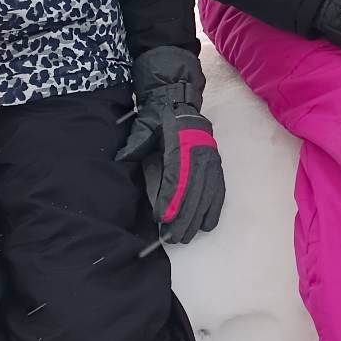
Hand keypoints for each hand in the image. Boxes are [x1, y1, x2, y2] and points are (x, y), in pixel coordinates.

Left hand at [120, 45, 223, 244]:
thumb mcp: (144, 126)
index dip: (170, 198)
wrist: (180, 102)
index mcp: (180, 142)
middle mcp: (199, 152)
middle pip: (194, 189)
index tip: (162, 218)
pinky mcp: (216, 164)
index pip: (177, 175)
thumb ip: (135, 143)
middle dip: (184, 216)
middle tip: (172, 237)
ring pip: (207, 193)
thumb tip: (121, 157)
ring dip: (197, 217)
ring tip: (186, 236)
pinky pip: (218, 189)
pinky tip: (207, 225)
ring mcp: (210, 159)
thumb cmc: (158, 118)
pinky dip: (214, 208)